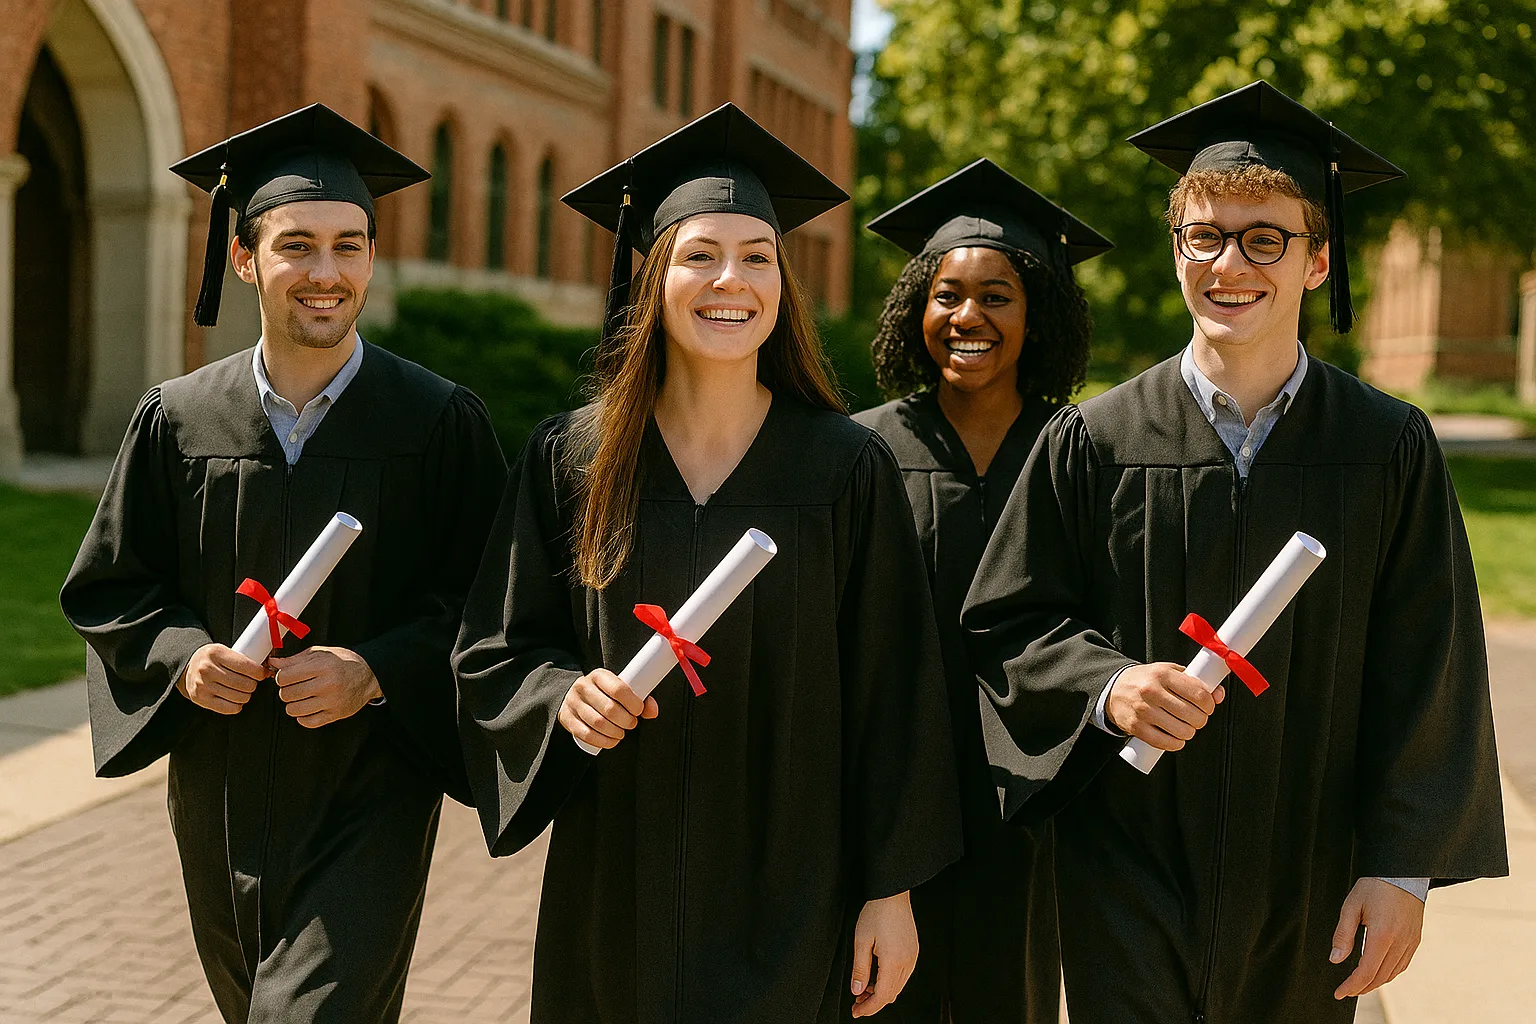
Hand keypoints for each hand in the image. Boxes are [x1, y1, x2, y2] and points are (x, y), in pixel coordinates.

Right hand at [177, 644, 266, 713]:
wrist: (187, 668)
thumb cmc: (211, 659)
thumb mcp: (224, 650)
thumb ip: (242, 658)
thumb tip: (268, 668)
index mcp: (216, 653)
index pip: (247, 666)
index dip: (260, 672)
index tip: (263, 673)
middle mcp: (207, 669)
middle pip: (245, 684)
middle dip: (253, 684)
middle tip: (251, 682)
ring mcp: (203, 685)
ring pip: (240, 697)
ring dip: (246, 695)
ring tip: (242, 690)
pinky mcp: (201, 699)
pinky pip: (229, 708)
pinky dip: (237, 705)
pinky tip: (235, 698)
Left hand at [271, 646, 380, 728]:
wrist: (369, 674)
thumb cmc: (344, 662)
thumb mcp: (320, 653)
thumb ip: (295, 659)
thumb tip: (273, 663)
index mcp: (322, 666)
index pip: (285, 676)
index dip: (281, 677)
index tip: (286, 677)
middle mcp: (327, 684)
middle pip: (287, 694)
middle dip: (286, 690)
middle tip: (294, 687)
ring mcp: (331, 701)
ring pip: (295, 710)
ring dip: (293, 704)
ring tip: (301, 697)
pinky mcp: (335, 714)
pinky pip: (308, 722)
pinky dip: (303, 717)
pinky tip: (308, 708)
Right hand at [558, 669, 657, 749]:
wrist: (576, 696)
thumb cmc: (605, 694)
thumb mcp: (619, 689)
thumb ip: (639, 698)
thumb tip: (652, 711)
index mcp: (599, 675)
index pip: (618, 689)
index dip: (633, 703)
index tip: (639, 710)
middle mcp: (583, 686)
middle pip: (609, 709)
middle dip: (626, 720)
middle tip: (632, 723)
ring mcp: (573, 702)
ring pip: (598, 723)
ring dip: (616, 732)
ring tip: (622, 732)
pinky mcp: (566, 718)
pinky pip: (586, 734)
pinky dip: (603, 741)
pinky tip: (611, 740)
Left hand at [850, 890, 917, 1016]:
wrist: (893, 894)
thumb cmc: (876, 912)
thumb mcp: (861, 941)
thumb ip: (860, 969)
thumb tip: (857, 991)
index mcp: (894, 961)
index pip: (882, 996)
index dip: (868, 1008)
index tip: (855, 1011)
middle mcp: (907, 962)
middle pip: (892, 995)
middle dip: (873, 1003)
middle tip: (856, 1003)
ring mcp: (913, 957)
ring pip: (898, 987)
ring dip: (881, 993)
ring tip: (863, 990)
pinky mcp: (913, 952)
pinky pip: (903, 976)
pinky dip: (889, 982)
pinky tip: (876, 977)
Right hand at [1106, 662, 1224, 750]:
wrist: (1113, 688)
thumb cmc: (1146, 680)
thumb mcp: (1168, 672)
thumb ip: (1194, 681)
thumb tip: (1218, 695)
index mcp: (1163, 674)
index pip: (1199, 694)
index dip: (1209, 705)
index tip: (1207, 707)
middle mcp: (1152, 691)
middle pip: (1193, 715)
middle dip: (1200, 720)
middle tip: (1196, 718)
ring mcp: (1143, 710)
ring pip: (1182, 731)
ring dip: (1189, 732)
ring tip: (1184, 726)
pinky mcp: (1136, 727)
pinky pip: (1165, 743)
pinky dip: (1176, 743)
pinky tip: (1175, 737)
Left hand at [1330, 877, 1424, 999]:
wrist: (1403, 872)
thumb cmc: (1374, 887)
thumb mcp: (1351, 906)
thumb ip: (1343, 934)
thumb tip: (1335, 959)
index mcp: (1382, 934)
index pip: (1366, 971)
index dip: (1352, 985)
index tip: (1339, 993)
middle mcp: (1400, 942)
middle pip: (1380, 977)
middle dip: (1361, 987)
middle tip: (1346, 991)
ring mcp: (1411, 942)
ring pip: (1393, 973)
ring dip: (1375, 983)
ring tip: (1358, 985)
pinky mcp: (1415, 940)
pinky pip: (1402, 965)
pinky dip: (1388, 974)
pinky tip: (1377, 973)